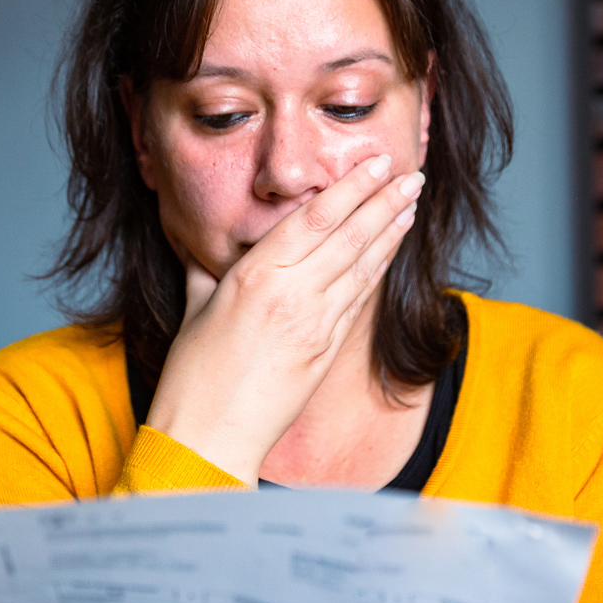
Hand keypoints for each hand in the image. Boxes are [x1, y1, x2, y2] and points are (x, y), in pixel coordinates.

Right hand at [145, 154, 423, 483]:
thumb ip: (206, 273)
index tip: (373, 164)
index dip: (349, 188)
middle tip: (410, 173)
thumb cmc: (192, 378)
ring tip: (410, 203)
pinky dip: (379, 271)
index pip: (312, 219)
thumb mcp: (195, 310)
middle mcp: (290, 295)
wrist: (209, 437)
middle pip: (348, 236)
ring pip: (362, 267)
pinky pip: (358, 301)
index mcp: (253, 277)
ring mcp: (314, 325)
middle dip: (382, 201)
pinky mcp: (326, 352)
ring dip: (391, 231)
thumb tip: (206, 252)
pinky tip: (391, 252)